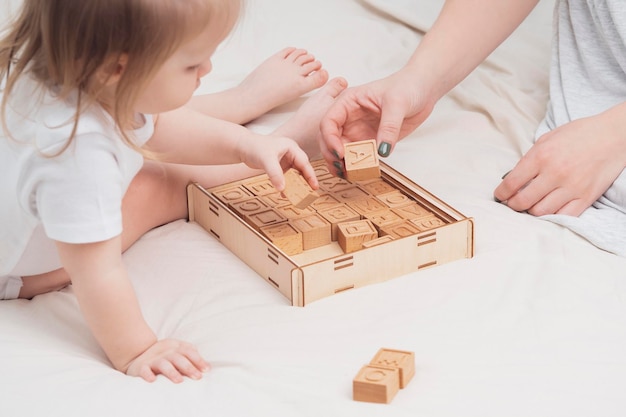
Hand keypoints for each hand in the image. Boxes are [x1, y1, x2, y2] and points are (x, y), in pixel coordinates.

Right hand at [126, 339, 208, 382]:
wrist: (138, 354)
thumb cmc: (164, 356)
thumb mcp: (177, 352)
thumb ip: (190, 356)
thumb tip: (207, 367)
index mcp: (174, 347)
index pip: (188, 351)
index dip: (198, 359)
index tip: (206, 370)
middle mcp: (165, 352)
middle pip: (178, 358)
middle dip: (189, 367)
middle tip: (198, 377)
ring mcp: (153, 359)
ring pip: (163, 364)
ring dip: (172, 372)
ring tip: (179, 381)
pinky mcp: (141, 367)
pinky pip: (144, 370)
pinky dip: (147, 374)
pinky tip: (152, 380)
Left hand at [240, 135, 317, 191]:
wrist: (242, 147)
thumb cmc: (254, 148)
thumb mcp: (266, 160)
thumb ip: (275, 174)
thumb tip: (282, 189)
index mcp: (291, 148)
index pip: (304, 162)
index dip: (310, 175)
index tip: (314, 186)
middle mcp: (290, 153)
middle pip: (302, 169)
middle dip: (305, 182)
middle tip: (310, 194)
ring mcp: (285, 160)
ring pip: (294, 175)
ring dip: (295, 185)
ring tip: (298, 197)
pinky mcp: (278, 166)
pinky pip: (286, 178)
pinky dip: (286, 185)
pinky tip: (284, 194)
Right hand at [319, 67, 433, 174]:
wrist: (422, 90)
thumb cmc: (407, 86)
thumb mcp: (398, 103)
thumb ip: (389, 127)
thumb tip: (382, 151)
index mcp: (348, 102)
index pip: (328, 122)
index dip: (330, 139)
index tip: (341, 153)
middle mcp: (348, 117)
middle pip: (329, 139)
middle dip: (331, 155)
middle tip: (342, 168)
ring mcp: (357, 130)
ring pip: (340, 150)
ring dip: (340, 163)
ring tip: (347, 175)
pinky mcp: (368, 141)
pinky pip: (357, 156)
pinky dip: (355, 166)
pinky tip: (359, 173)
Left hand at [494, 112, 625, 215]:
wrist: (614, 135)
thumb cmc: (579, 134)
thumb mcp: (547, 139)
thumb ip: (529, 159)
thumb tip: (512, 178)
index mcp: (541, 156)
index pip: (511, 184)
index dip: (501, 194)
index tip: (500, 196)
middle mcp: (555, 173)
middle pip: (522, 202)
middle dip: (512, 205)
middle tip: (512, 203)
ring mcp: (571, 187)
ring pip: (540, 212)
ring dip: (531, 211)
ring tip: (530, 205)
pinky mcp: (586, 197)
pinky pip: (563, 216)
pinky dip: (552, 216)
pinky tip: (549, 209)